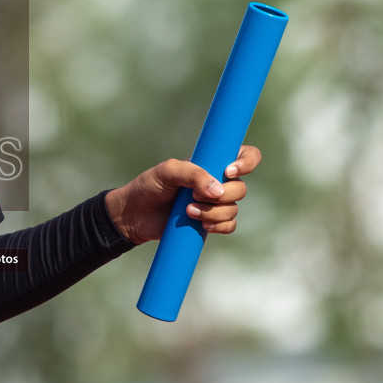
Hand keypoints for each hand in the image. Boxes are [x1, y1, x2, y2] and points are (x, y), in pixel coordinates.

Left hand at [104, 145, 261, 244]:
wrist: (135, 215)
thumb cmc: (149, 186)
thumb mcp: (166, 172)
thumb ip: (191, 174)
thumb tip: (217, 190)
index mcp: (211, 162)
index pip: (245, 155)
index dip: (247, 162)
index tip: (228, 171)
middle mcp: (217, 182)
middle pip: (240, 188)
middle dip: (222, 195)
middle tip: (193, 196)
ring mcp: (214, 203)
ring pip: (233, 209)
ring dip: (213, 213)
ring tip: (188, 212)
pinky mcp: (210, 222)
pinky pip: (229, 226)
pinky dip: (219, 226)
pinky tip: (202, 226)